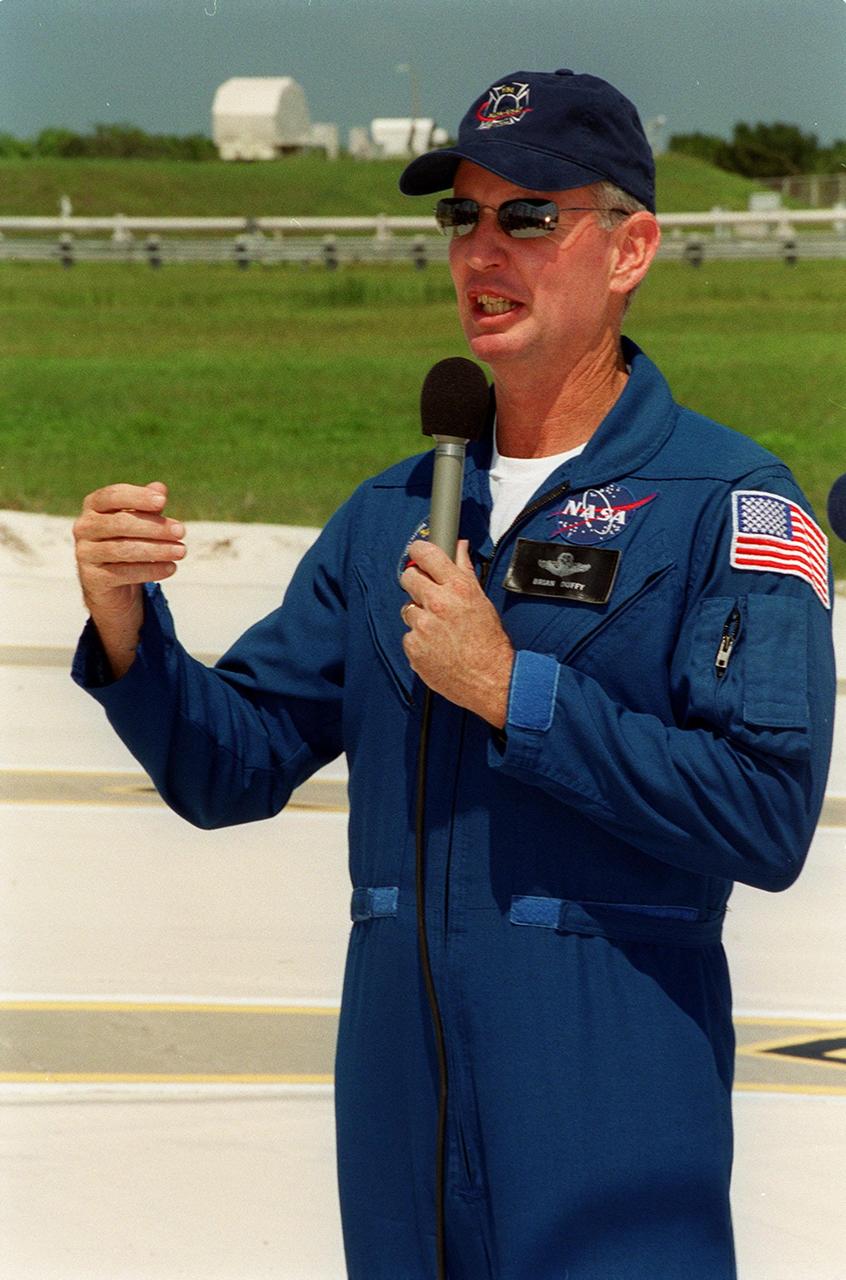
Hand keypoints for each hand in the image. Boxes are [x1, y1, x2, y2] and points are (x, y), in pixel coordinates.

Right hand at [72, 481, 185, 677]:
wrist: (111, 582)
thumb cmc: (127, 540)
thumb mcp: (140, 521)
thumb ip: (148, 506)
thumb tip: (160, 488)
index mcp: (93, 506)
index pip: (113, 495)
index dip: (138, 496)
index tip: (163, 501)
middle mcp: (84, 527)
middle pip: (121, 523)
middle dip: (155, 527)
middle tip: (182, 531)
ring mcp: (85, 553)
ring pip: (124, 549)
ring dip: (157, 550)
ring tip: (181, 551)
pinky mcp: (92, 577)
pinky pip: (124, 573)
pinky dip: (150, 570)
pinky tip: (171, 568)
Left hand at [400, 540, 513, 728]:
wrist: (490, 679)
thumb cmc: (489, 642)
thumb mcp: (481, 600)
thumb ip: (465, 570)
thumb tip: (459, 547)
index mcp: (457, 588)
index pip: (426, 554)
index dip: (418, 552)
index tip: (417, 554)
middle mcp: (438, 603)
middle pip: (408, 577)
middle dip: (415, 583)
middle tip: (427, 594)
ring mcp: (422, 626)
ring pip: (407, 608)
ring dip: (419, 615)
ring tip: (439, 629)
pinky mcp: (413, 647)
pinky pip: (408, 635)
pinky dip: (418, 639)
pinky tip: (436, 645)